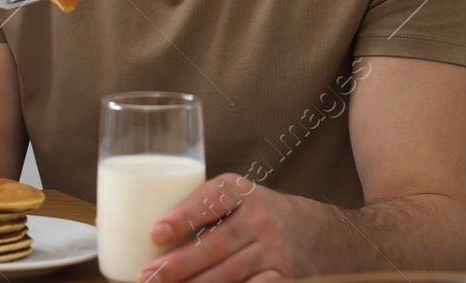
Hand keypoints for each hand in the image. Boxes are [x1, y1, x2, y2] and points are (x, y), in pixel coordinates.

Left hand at [138, 173, 314, 282]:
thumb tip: (145, 233)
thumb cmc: (257, 213)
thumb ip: (201, 208)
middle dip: (178, 265)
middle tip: (147, 276)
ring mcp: (274, 250)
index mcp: (241, 191)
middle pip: (215, 244)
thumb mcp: (235, 197)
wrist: (319, 233)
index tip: (154, 233)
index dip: (182, 217)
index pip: (211, 200)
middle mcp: (260, 219)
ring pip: (230, 273)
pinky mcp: (285, 277)